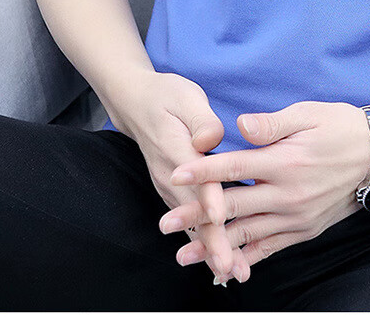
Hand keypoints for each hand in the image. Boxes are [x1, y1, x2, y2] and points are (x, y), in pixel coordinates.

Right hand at [106, 69, 250, 282]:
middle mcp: (170, 176)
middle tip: (231, 267)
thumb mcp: (186, 97)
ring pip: (192, 223)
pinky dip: (205, 241)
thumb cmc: (167, 96)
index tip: (221, 218)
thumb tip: (211, 138)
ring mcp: (170, 187)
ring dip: (211, 248)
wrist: (136, 104)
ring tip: (232, 272)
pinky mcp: (175, 192)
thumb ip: (201, 119)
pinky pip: (191, 220)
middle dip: (213, 241)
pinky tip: (222, 259)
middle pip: (193, 213)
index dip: (208, 198)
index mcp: (175, 150)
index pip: (194, 179)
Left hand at [159, 100, 369, 282]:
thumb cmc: (343, 127)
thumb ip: (272, 123)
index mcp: (285, 161)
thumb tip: (240, 124)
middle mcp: (288, 194)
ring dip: (214, 245)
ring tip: (184, 253)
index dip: (203, 171)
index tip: (176, 173)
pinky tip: (226, 267)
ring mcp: (296, 217)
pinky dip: (247, 260)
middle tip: (165, 224)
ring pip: (248, 235)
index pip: (235, 166)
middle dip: (196, 216)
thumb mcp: (309, 114)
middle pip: (234, 207)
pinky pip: (270, 249)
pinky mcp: (304, 230)